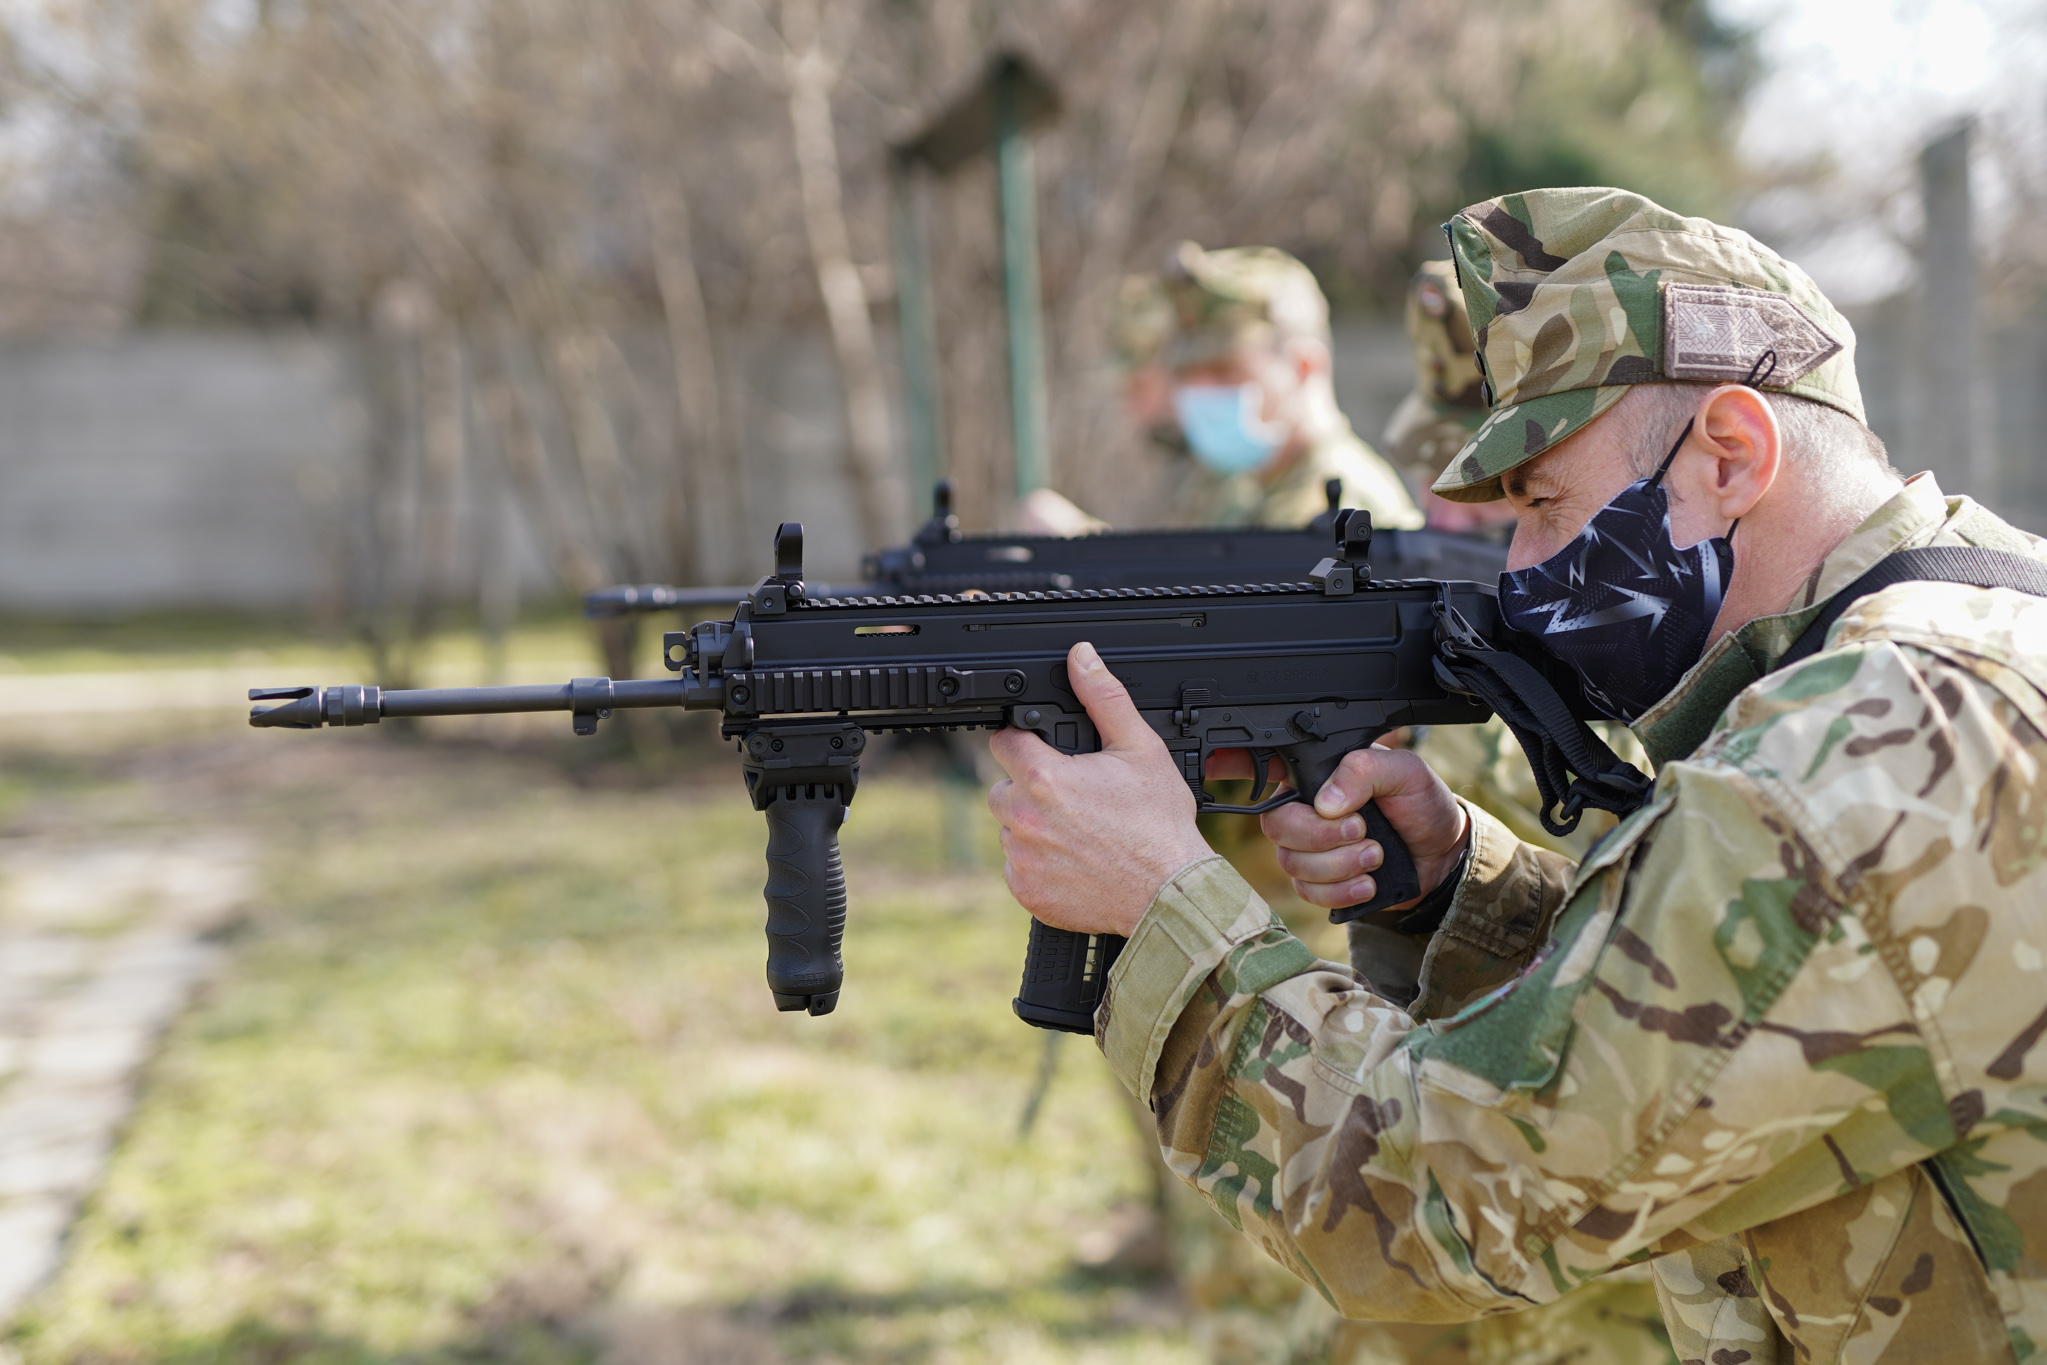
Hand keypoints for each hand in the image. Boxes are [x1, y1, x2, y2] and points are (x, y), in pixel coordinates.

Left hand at [988, 643, 1211, 937]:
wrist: (1169, 893)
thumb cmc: (1158, 824)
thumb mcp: (1140, 748)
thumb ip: (1103, 698)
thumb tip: (1082, 657)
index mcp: (1043, 777)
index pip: (1005, 741)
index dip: (1025, 741)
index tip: (1045, 752)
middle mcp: (1023, 818)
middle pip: (1004, 788)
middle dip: (1030, 788)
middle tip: (1074, 797)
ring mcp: (1022, 859)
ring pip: (1012, 830)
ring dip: (1035, 827)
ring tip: (1080, 831)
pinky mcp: (1026, 892)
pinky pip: (1019, 869)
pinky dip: (1040, 865)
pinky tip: (1075, 860)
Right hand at [1260, 746, 1468, 911]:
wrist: (1441, 851)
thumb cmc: (1419, 803)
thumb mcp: (1404, 771)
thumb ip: (1363, 771)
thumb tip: (1325, 803)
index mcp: (1315, 776)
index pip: (1272, 776)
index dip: (1274, 792)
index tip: (1327, 807)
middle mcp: (1303, 812)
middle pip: (1278, 827)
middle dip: (1323, 837)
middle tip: (1364, 832)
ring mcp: (1307, 850)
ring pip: (1293, 864)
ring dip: (1339, 866)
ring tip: (1377, 855)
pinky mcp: (1319, 883)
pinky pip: (1309, 893)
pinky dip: (1341, 892)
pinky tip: (1369, 883)